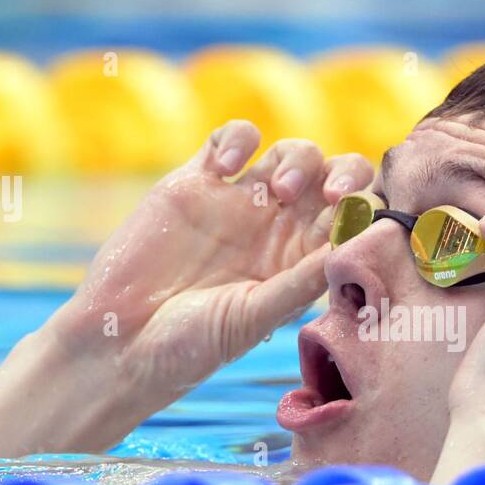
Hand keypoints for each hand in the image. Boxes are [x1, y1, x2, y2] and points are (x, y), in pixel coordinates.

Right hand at [53, 120, 372, 405]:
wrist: (121, 343)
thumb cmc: (192, 345)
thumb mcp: (255, 316)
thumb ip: (301, 280)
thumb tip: (349, 245)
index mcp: (301, 262)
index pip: (350, 219)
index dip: (363, 209)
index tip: (354, 219)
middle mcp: (277, 229)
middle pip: (331, 176)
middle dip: (342, 174)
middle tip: (331, 195)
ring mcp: (237, 203)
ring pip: (290, 153)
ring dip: (298, 158)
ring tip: (279, 190)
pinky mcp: (194, 183)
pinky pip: (230, 139)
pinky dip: (239, 141)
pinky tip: (228, 170)